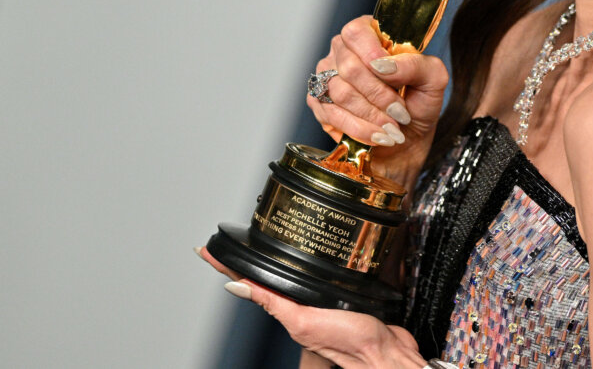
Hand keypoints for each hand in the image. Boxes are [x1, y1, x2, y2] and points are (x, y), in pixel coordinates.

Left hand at [196, 247, 426, 368]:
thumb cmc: (351, 341)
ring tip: (253, 245)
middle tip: (223, 242)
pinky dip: (305, 265)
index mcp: (286, 310)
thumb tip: (236, 286)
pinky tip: (304, 257)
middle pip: (264, 276)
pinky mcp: (340, 295)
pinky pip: (315, 276)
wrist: (386, 351)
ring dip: (272, 260)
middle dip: (245, 259)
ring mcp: (318, 299)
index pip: (247, 282)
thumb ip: (272, 302)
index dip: (225, 266)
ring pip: (289, 274)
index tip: (206, 250)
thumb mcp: (304, 320)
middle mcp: (298, 305)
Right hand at [308, 15, 448, 183]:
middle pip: (349, 67)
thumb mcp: (432, 79)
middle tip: (400, 112)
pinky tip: (378, 135)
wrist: (407, 138)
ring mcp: (327, 76)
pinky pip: (332, 115)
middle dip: (379, 95)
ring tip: (393, 127)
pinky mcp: (319, 103)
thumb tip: (384, 65)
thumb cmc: (419, 102)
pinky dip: (360, 129)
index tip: (391, 77)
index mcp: (370, 33)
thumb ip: (415, 64)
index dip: (371, 54)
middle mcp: (343, 50)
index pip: (356, 32)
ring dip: (372, 115)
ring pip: (340, 93)